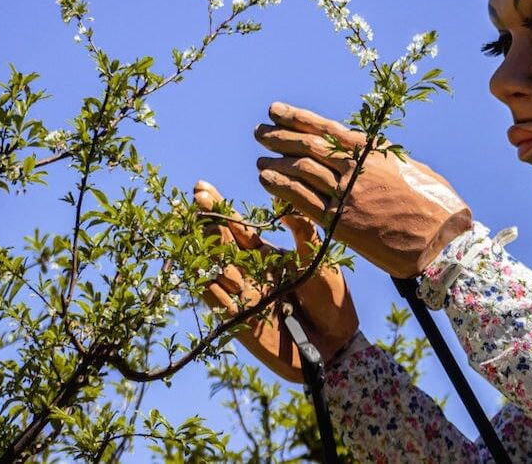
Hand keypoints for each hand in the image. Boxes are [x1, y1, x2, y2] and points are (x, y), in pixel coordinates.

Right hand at [192, 180, 357, 382]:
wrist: (335, 344)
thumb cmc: (330, 300)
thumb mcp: (318, 260)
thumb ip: (301, 232)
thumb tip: (283, 199)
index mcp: (266, 256)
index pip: (238, 227)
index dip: (220, 208)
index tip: (202, 188)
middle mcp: (249, 273)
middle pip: (220, 243)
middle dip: (208, 220)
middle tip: (196, 199)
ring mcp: (241, 296)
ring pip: (214, 269)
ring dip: (210, 252)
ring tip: (210, 235)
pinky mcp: (237, 323)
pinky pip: (215, 302)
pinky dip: (208, 286)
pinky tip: (201, 270)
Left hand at [254, 101, 472, 277]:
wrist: (442, 240)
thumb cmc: (435, 203)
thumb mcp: (412, 168)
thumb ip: (385, 160)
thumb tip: (368, 154)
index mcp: (374, 151)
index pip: (326, 128)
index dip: (296, 118)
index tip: (275, 110)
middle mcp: (357, 169)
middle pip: (307, 146)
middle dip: (279, 137)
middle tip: (260, 132)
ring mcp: (347, 195)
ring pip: (301, 171)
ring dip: (275, 163)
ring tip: (260, 160)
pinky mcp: (342, 223)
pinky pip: (303, 201)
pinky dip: (280, 188)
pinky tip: (266, 181)